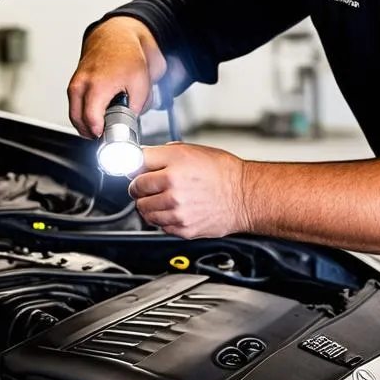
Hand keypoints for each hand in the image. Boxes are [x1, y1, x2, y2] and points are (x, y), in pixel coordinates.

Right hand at [67, 17, 166, 136]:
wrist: (116, 36)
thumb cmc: (128, 55)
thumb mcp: (142, 84)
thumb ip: (136, 107)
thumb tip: (131, 122)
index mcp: (97, 85)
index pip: (91, 120)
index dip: (100, 134)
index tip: (108, 139)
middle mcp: (81, 85)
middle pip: (78, 121)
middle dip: (91, 133)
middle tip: (106, 138)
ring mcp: (75, 84)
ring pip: (74, 115)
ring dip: (85, 125)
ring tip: (101, 128)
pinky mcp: (74, 83)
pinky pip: (74, 106)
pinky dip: (83, 114)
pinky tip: (96, 116)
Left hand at [128, 143, 252, 238]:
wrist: (245, 196)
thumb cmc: (223, 172)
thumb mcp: (192, 151)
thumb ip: (164, 154)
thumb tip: (142, 159)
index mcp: (175, 164)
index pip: (135, 164)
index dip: (135, 166)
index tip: (135, 170)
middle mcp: (173, 187)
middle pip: (135, 189)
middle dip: (140, 187)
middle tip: (149, 186)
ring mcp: (177, 210)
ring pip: (143, 210)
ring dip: (148, 205)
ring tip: (162, 198)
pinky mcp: (182, 228)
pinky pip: (158, 225)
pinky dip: (162, 218)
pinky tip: (174, 210)